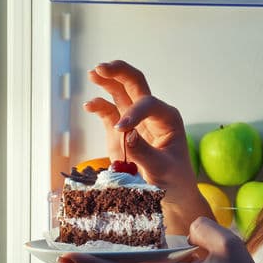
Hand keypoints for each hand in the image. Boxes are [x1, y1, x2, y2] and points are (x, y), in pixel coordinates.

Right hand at [84, 60, 211, 232]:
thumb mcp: (162, 170)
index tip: (121, 130)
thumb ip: (145, 152)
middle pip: (136, 84)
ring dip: (108, 81)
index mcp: (168, 118)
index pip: (148, 105)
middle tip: (103, 67)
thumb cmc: (173, 180)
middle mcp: (152, 114)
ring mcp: (136, 121)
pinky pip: (110, 113)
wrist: (170, 194)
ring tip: (94, 73)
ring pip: (122, 93)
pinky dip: (99, 106)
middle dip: (120, 73)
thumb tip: (127, 134)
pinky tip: (89, 105)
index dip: (133, 113)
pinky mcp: (121, 132)